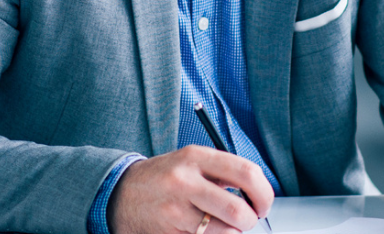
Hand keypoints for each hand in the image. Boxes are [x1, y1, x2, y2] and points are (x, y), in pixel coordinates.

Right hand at [108, 145, 274, 233]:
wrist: (119, 193)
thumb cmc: (164, 178)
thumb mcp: (191, 162)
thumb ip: (222, 173)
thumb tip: (258, 194)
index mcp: (196, 156)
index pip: (247, 173)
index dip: (264, 193)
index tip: (263, 203)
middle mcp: (185, 180)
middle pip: (238, 209)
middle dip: (250, 220)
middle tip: (246, 220)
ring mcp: (176, 209)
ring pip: (226, 232)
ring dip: (231, 232)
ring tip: (221, 224)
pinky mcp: (170, 231)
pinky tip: (202, 230)